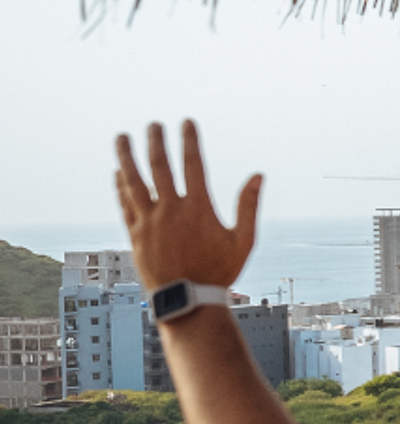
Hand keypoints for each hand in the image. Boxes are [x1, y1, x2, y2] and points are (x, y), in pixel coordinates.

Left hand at [115, 121, 261, 292]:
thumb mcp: (244, 241)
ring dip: (126, 157)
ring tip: (121, 138)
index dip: (189, 140)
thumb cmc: (219, 272)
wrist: (187, 301)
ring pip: (133, 181)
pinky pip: (125, 204)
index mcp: (198, 208)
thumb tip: (258, 176)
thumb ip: (249, 206)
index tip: (186, 122)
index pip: (192, 164)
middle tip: (153, 124)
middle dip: (155, 141)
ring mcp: (149, 221)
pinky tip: (118, 173)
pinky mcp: (135, 235)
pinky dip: (120, 187)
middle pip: (158, 166)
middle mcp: (170, 210)